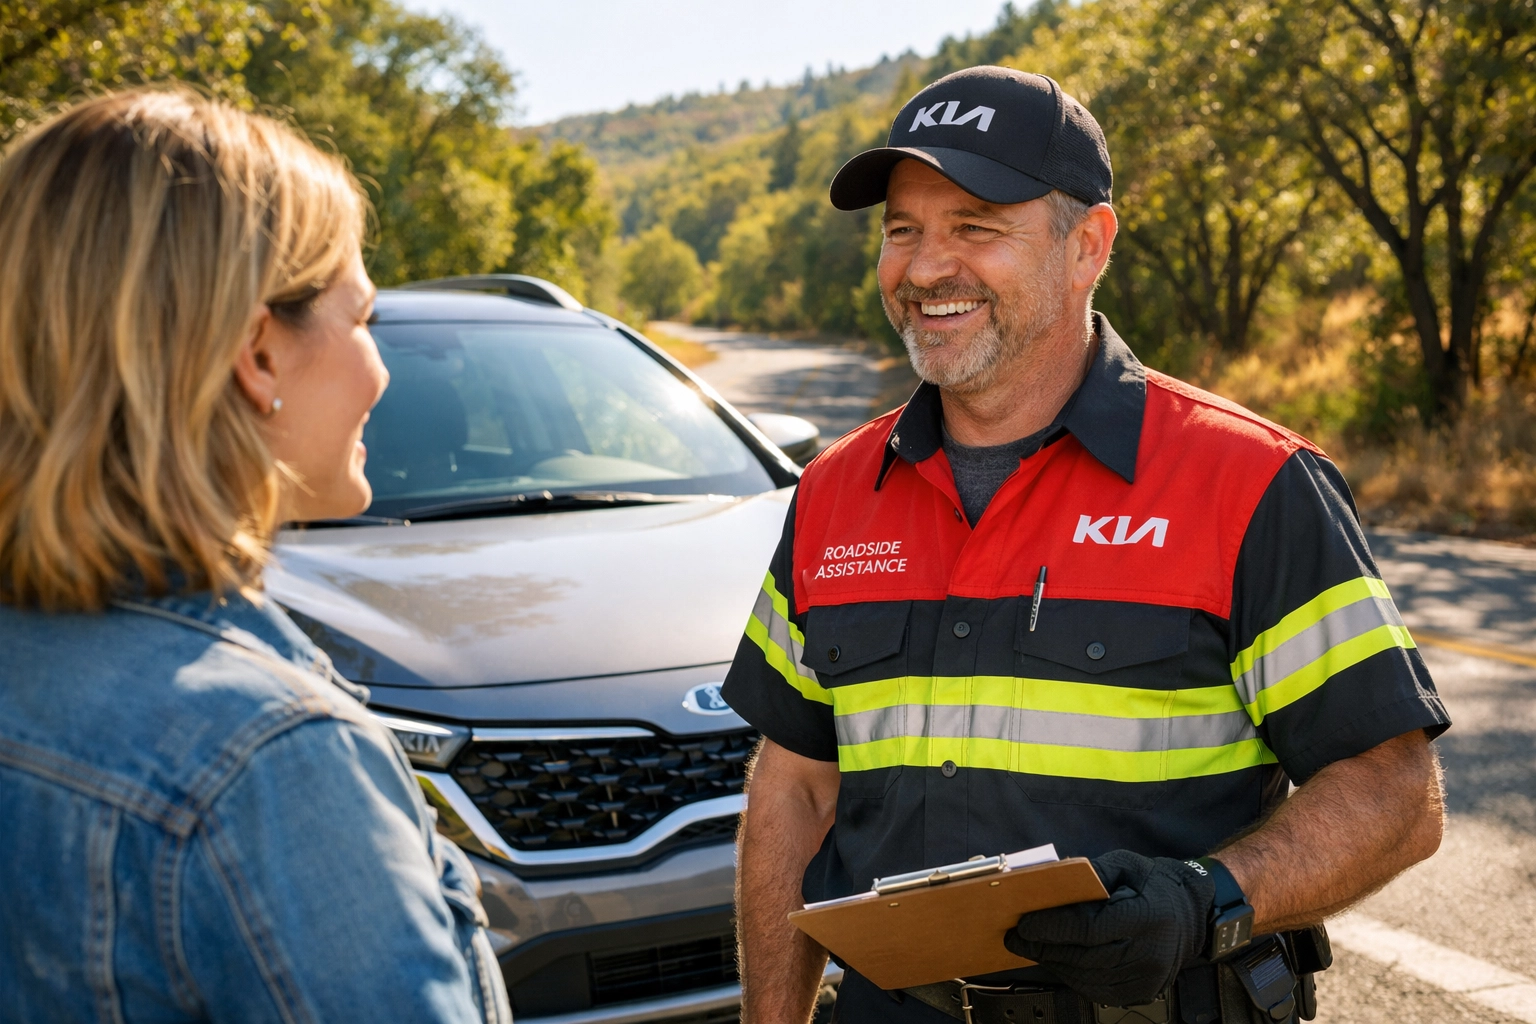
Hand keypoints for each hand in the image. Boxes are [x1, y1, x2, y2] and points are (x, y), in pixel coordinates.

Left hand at [1004, 850, 1214, 1006]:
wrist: (1193, 914)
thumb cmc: (1155, 885)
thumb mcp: (1124, 865)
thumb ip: (1089, 874)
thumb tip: (1048, 884)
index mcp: (1147, 915)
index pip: (1088, 928)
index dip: (1052, 927)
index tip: (1025, 923)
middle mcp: (1150, 952)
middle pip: (1083, 956)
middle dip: (1043, 947)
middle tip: (1016, 938)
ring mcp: (1147, 977)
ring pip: (1086, 977)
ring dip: (1054, 963)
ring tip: (1032, 948)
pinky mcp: (1142, 992)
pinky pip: (1097, 990)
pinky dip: (1072, 976)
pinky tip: (1059, 961)